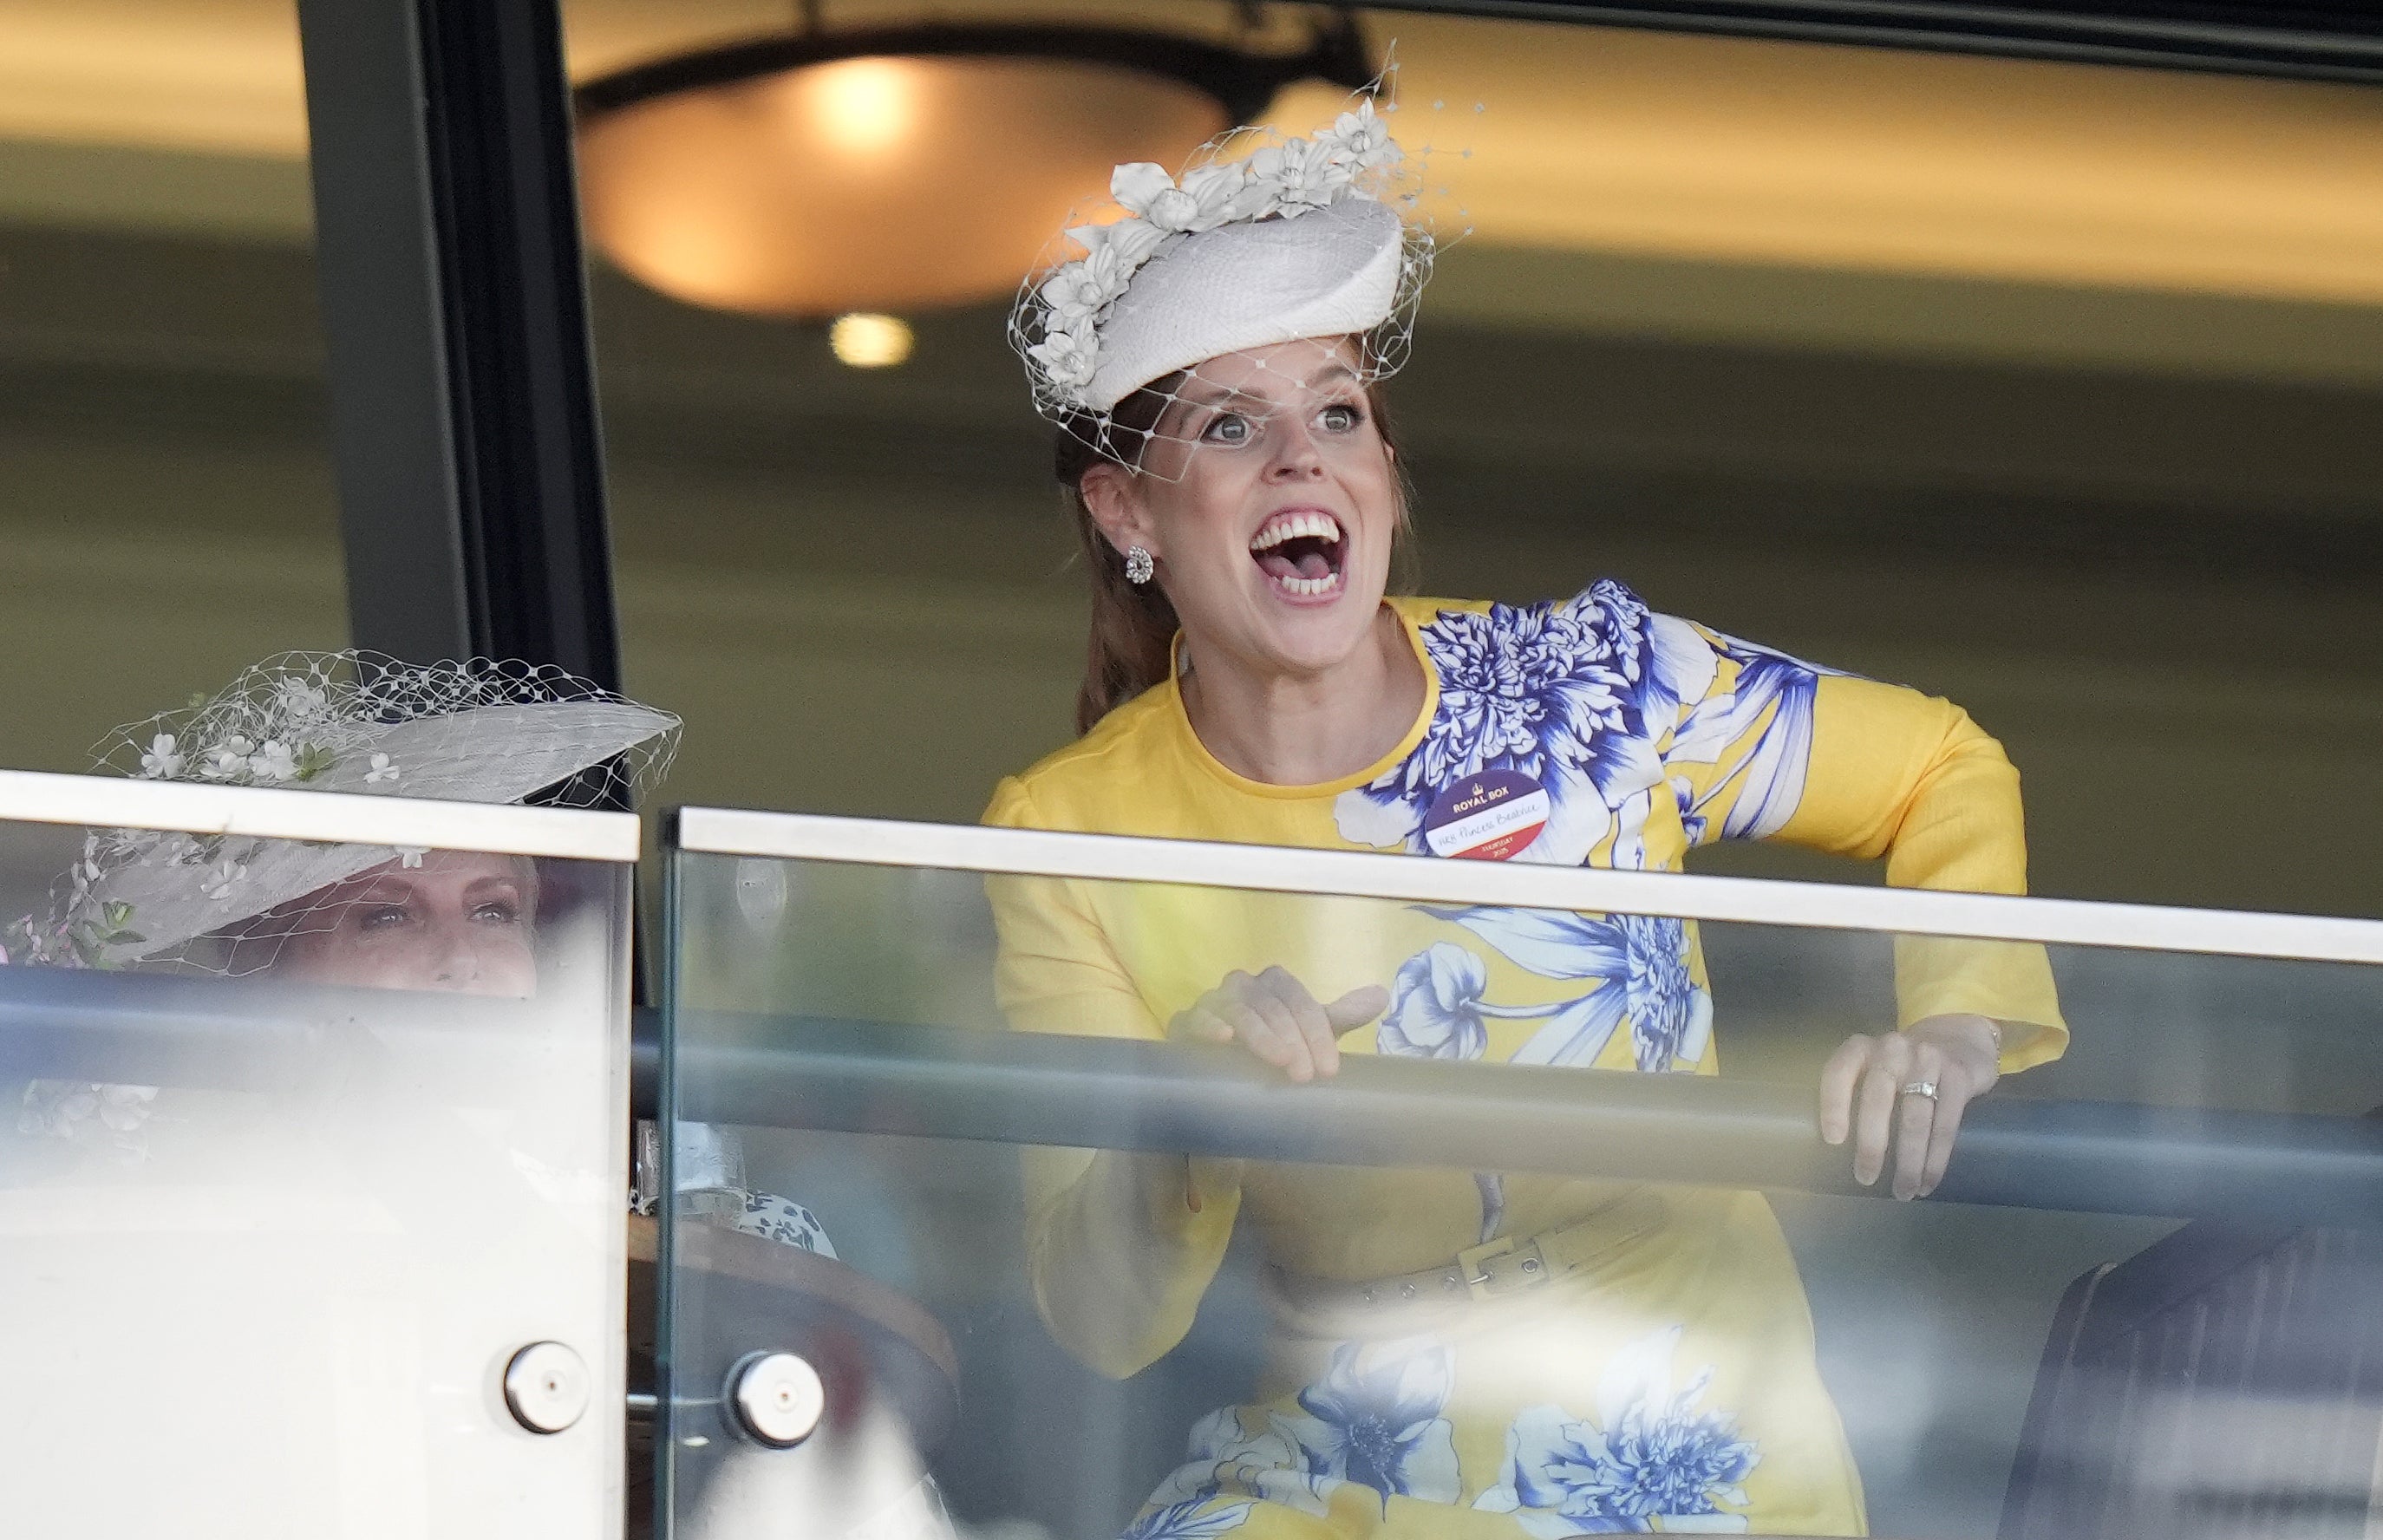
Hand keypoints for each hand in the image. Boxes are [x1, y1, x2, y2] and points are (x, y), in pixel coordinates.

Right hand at [1169, 967, 1389, 1082]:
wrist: (1222, 1077)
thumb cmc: (1270, 1050)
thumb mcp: (1307, 1036)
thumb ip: (1339, 1016)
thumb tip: (1382, 994)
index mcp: (1273, 985)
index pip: (1298, 999)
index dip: (1316, 1031)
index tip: (1329, 1070)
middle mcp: (1242, 987)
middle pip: (1270, 1002)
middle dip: (1292, 1037)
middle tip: (1305, 1074)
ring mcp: (1211, 1003)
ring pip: (1238, 1007)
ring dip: (1260, 1033)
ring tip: (1279, 1061)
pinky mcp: (1184, 1024)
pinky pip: (1193, 1018)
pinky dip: (1207, 1025)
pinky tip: (1222, 1040)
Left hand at [1819, 1014, 2000, 1199]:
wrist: (1960, 1037)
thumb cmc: (1903, 1064)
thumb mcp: (1875, 1065)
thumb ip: (1856, 1091)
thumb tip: (1836, 1150)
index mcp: (1861, 1048)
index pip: (1839, 1072)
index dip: (1833, 1106)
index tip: (1833, 1141)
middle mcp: (1892, 1049)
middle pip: (1877, 1100)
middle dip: (1872, 1145)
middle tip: (1865, 1178)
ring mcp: (1928, 1060)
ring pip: (1915, 1119)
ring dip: (1909, 1162)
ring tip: (1904, 1192)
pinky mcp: (1958, 1077)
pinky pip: (1945, 1125)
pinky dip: (1936, 1159)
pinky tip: (1928, 1181)